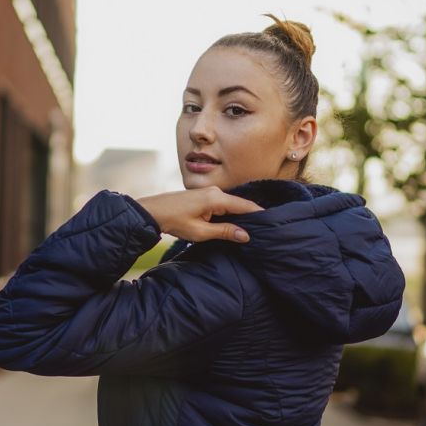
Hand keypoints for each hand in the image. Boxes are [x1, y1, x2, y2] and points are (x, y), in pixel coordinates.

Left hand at [134, 186, 263, 243]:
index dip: (260, 214)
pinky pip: (223, 204)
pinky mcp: (204, 196)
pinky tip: (234, 224)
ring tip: (253, 228)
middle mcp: (215, 191)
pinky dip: (230, 213)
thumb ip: (224, 232)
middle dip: (252, 216)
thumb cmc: (174, 222)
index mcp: (216, 198)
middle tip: (266, 229)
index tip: (273, 222)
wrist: (152, 212)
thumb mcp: (200, 232)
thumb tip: (246, 235)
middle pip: (240, 204)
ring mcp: (209, 192)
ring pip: (231, 205)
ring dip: (240, 216)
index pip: (245, 206)